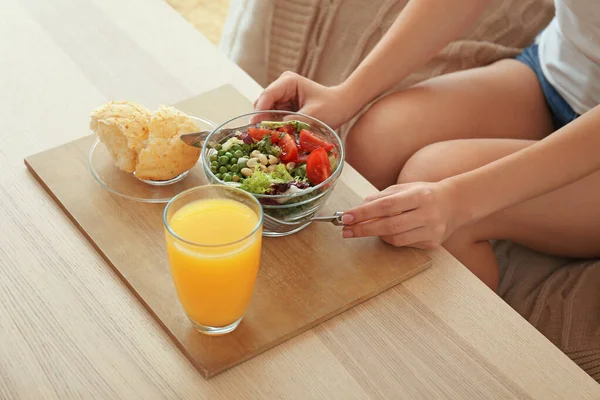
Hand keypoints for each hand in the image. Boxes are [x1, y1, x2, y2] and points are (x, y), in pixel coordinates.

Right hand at [253, 71, 357, 128]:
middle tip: (262, 137)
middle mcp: (281, 86)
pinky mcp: (284, 107)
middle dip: (262, 120)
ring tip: (269, 139)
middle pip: (262, 104)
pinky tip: (276, 137)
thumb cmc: (332, 106)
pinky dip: (274, 127)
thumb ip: (295, 121)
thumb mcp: (314, 115)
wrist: (342, 106)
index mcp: (288, 81)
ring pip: (266, 112)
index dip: (260, 111)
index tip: (255, 127)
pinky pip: (273, 118)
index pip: (267, 95)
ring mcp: (282, 97)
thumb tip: (277, 130)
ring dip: (267, 125)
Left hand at [341, 181, 463, 248]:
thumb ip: (383, 196)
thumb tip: (360, 206)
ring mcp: (431, 231)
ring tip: (360, 230)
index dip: (364, 213)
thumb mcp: (405, 188)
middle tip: (345, 230)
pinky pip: (404, 244)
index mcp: (419, 196)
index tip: (346, 217)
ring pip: (395, 238)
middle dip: (363, 229)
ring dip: (374, 235)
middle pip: (389, 225)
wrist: (455, 204)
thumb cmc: (426, 194)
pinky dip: (390, 238)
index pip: (386, 205)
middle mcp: (427, 214)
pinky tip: (383, 233)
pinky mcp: (432, 243)